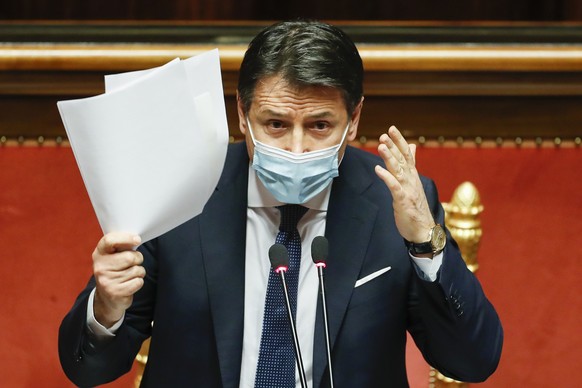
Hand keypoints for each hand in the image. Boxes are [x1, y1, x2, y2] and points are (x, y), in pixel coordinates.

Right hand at [92, 232, 144, 327]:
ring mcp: (107, 280)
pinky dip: (138, 282)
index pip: (109, 240)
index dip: (126, 238)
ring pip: (136, 270)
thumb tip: (136, 239)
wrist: (107, 297)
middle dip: (138, 259)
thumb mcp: (113, 256)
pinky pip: (138, 282)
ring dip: (139, 272)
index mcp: (99, 253)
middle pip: (130, 257)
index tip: (137, 239)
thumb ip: (121, 246)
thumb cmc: (115, 271)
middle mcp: (100, 267)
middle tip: (133, 262)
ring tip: (130, 275)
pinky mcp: (115, 292)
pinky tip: (130, 283)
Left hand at [374, 126, 434, 243]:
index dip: (399, 141)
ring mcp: (408, 190)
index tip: (392, 129)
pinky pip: (394, 187)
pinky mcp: (403, 201)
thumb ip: (410, 165)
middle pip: (403, 159)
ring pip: (398, 170)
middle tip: (385, 133)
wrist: (424, 230)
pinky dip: (386, 177)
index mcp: (412, 176)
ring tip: (380, 146)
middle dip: (394, 145)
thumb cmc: (416, 208)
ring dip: (389, 157)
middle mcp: (411, 180)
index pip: (407, 154)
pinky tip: (378, 169)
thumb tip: (411, 147)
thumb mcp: (413, 183)